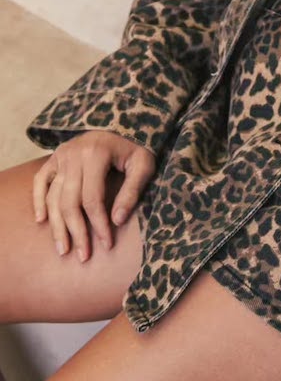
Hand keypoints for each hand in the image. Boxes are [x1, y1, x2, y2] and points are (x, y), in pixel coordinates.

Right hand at [32, 131, 156, 261]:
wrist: (123, 124)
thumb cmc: (135, 147)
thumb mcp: (143, 164)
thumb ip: (132, 190)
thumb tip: (117, 220)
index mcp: (97, 153)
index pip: (93, 198)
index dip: (98, 224)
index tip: (107, 244)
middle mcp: (74, 154)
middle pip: (70, 201)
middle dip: (76, 232)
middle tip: (83, 256)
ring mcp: (61, 155)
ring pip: (53, 196)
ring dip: (57, 225)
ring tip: (63, 249)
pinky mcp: (54, 157)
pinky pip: (40, 181)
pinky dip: (38, 200)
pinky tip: (42, 220)